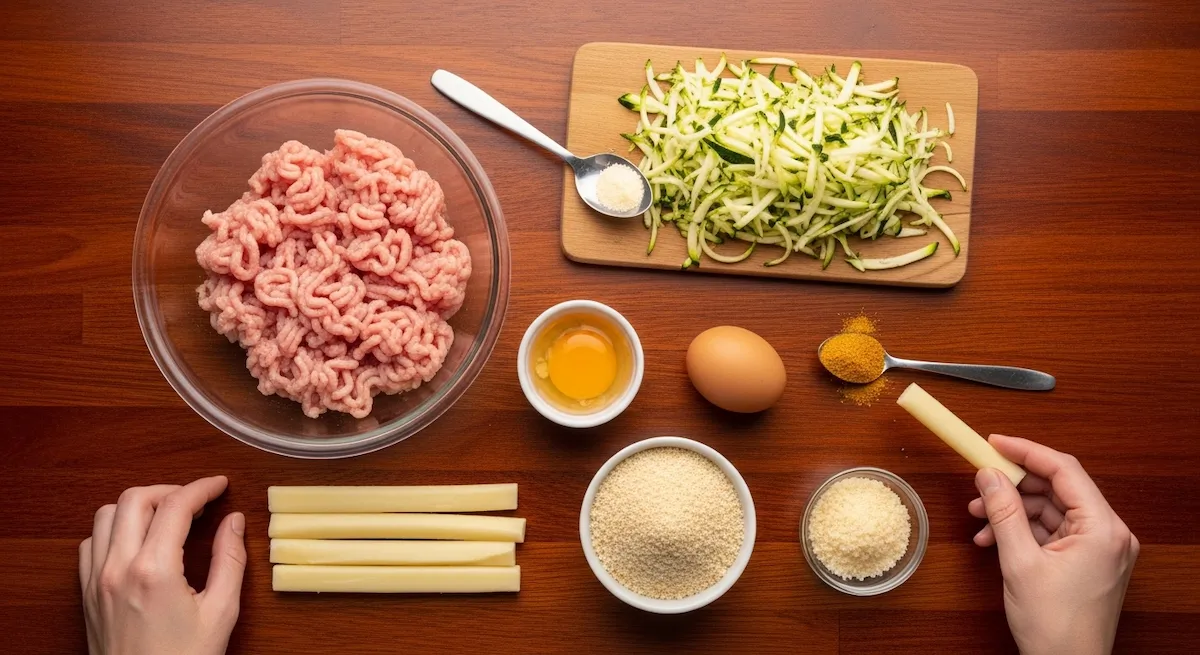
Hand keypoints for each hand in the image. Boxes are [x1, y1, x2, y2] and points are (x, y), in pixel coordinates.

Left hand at [79, 476, 246, 654]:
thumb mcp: (221, 612)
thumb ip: (230, 560)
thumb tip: (234, 522)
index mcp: (154, 570)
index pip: (176, 505)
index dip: (202, 488)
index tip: (219, 485)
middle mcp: (118, 568)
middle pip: (136, 499)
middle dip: (170, 490)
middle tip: (197, 502)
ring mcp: (96, 580)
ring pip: (107, 515)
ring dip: (139, 507)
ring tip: (167, 518)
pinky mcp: (86, 594)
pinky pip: (91, 543)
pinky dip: (114, 530)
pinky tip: (137, 542)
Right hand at [968, 435, 1138, 654]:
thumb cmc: (1055, 626)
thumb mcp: (1019, 562)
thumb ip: (1003, 512)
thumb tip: (988, 475)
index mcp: (1103, 529)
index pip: (1064, 470)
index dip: (1026, 451)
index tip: (995, 442)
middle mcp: (1109, 534)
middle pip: (1057, 489)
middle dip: (1013, 486)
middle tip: (980, 483)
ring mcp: (1101, 549)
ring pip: (1052, 510)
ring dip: (1014, 511)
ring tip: (979, 519)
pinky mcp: (1090, 562)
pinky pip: (1055, 532)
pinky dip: (1024, 531)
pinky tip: (994, 539)